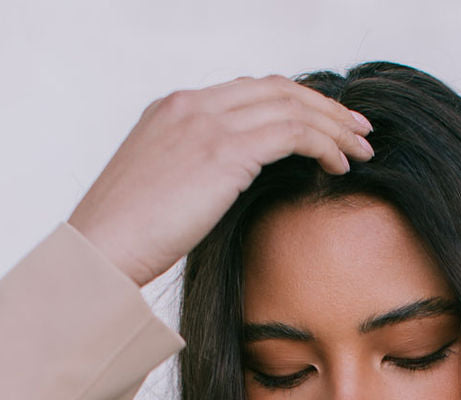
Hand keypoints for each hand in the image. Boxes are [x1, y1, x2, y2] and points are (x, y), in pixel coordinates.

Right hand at [66, 74, 373, 286]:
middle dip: (324, 107)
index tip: (321, 125)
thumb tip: (221, 199)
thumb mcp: (158, 196)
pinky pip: (292, 132)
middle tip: (357, 129)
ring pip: (291, 105)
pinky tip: (338, 167)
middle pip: (275, 89)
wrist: (100, 249)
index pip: (246, 92)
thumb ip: (192, 181)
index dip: (291, 104)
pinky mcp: (224, 151)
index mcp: (172, 110)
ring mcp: (207, 123)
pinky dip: (322, 144)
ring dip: (333, 126)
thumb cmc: (124, 241)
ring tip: (361, 150)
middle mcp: (191, 105)